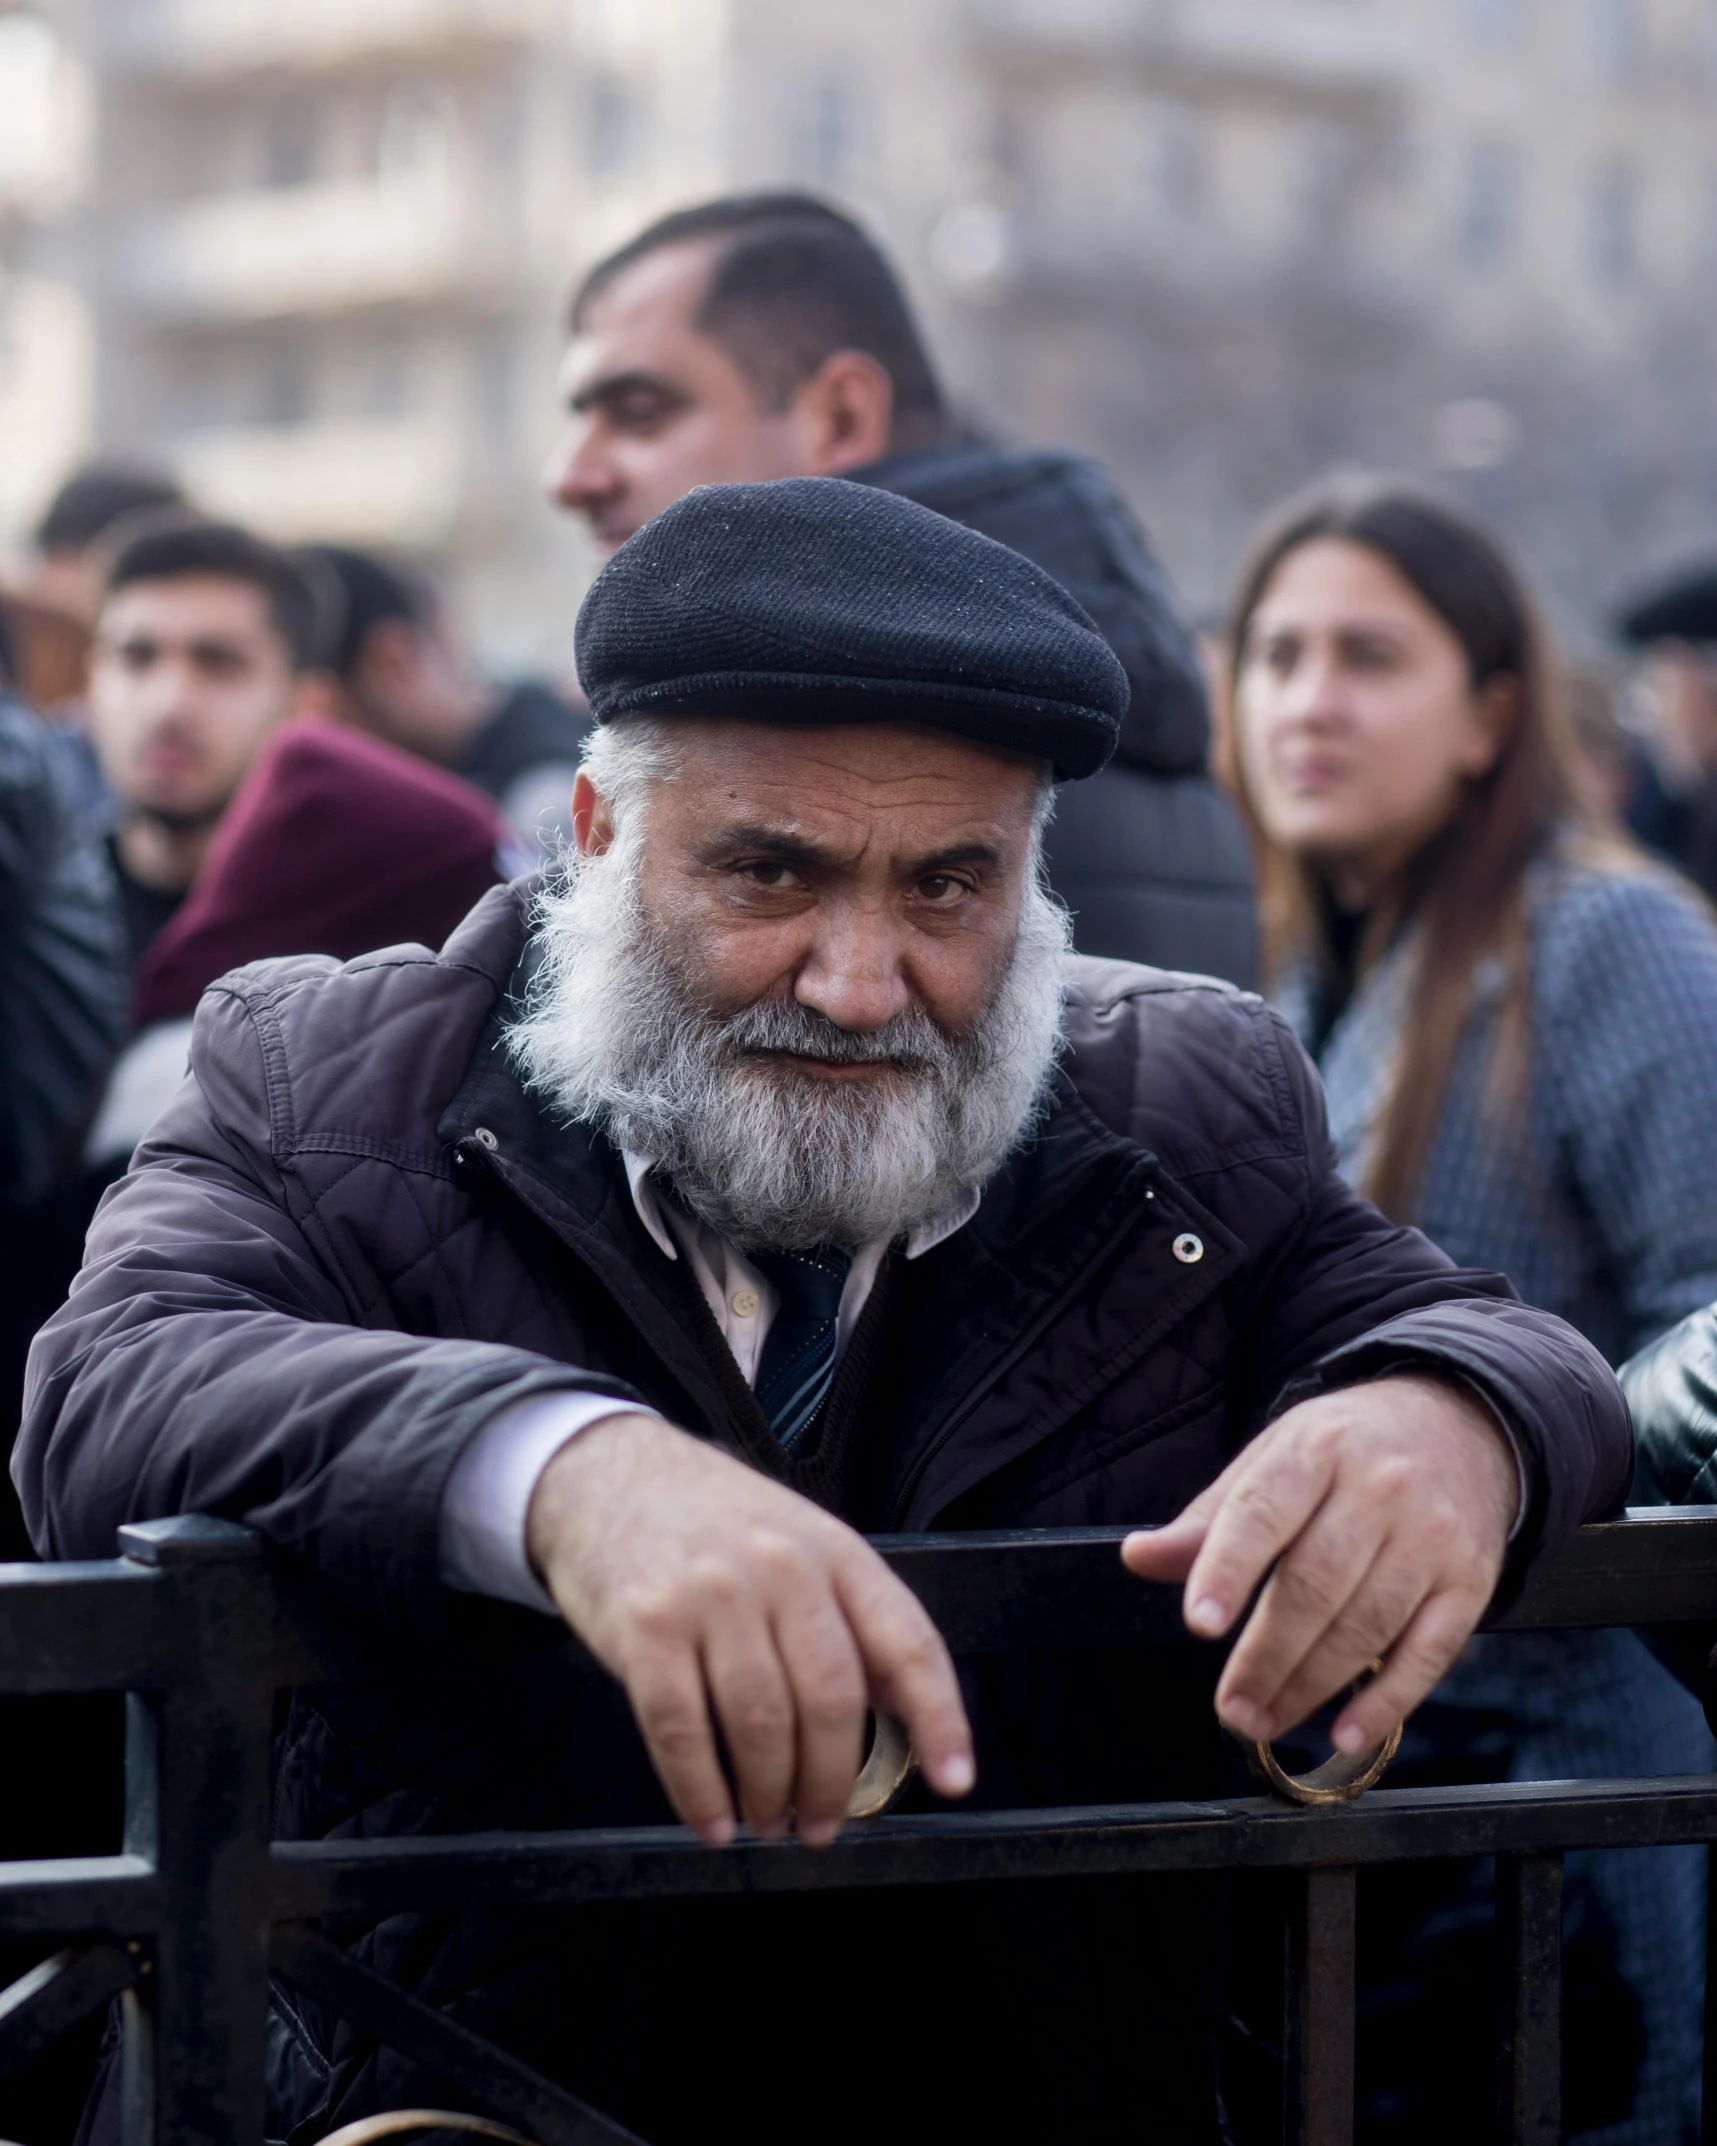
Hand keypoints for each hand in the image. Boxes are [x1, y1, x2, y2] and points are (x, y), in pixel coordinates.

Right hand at [526, 1413, 973, 1846]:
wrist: (607, 1474)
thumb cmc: (714, 1527)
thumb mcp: (801, 1544)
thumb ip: (850, 1620)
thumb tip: (906, 1717)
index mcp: (835, 1551)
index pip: (908, 1641)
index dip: (940, 1718)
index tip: (954, 1780)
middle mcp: (780, 1566)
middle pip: (832, 1699)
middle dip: (833, 1783)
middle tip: (822, 1825)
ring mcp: (710, 1594)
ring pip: (761, 1725)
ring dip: (769, 1795)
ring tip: (768, 1821)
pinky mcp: (645, 1626)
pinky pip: (682, 1731)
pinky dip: (701, 1794)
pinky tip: (713, 1822)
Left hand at [1121, 1374, 1515, 1756]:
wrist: (1461, 1426)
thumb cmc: (1345, 1451)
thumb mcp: (1273, 1458)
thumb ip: (1210, 1518)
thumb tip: (1139, 1557)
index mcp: (1316, 1449)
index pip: (1263, 1512)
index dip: (1228, 1569)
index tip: (1200, 1622)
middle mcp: (1380, 1489)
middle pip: (1315, 1584)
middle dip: (1265, 1656)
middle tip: (1229, 1707)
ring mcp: (1432, 1537)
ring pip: (1366, 1626)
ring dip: (1310, 1687)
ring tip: (1266, 1719)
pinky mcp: (1471, 1582)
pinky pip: (1428, 1654)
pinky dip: (1387, 1702)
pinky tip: (1344, 1734)